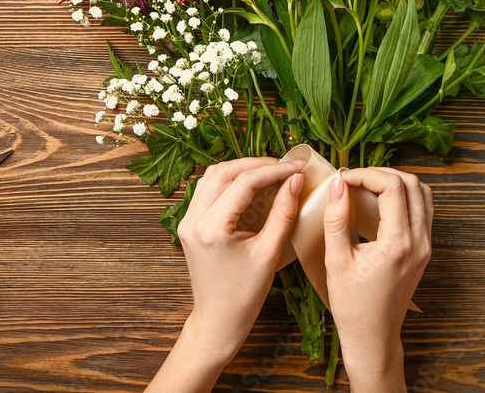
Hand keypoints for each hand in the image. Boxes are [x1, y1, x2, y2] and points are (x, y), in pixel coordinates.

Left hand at [145, 156, 304, 392]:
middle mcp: (193, 219)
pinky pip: (207, 189)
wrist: (218, 319)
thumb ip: (283, 213)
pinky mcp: (188, 224)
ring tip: (270, 172)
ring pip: (212, 176)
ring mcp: (187, 220)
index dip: (274, 170)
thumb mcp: (269, 253)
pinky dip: (229, 181)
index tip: (297, 167)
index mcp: (212, 228)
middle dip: (257, 164)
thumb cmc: (245, 294)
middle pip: (225, 171)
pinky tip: (251, 186)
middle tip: (285, 166)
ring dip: (241, 169)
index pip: (244, 182)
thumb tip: (295, 181)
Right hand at [323, 167, 432, 391]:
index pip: (392, 187)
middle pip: (412, 184)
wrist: (374, 336)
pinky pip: (423, 211)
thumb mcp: (336, 260)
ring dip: (398, 182)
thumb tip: (338, 185)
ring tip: (369, 186)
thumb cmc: (352, 305)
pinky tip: (382, 203)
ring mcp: (426, 246)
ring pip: (423, 195)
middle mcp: (419, 242)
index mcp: (398, 243)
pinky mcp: (424, 251)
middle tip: (355, 179)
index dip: (367, 174)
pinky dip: (406, 197)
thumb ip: (337, 219)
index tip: (345, 178)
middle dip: (382, 174)